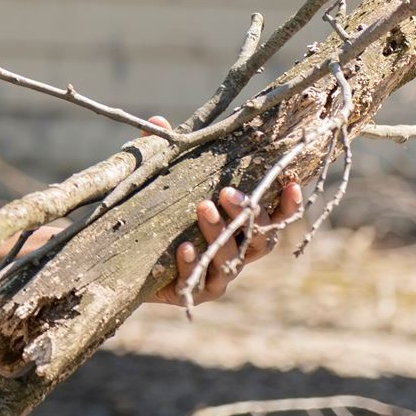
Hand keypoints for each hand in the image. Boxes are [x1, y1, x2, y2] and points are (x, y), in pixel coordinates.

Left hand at [136, 116, 304, 307]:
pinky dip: (193, 265)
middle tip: (228, 192)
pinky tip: (184, 249)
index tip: (290, 182)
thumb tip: (158, 122)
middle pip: (259, 238)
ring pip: (231, 259)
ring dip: (219, 232)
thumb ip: (165, 156)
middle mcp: (237, 253)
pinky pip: (200, 283)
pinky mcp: (192, 293)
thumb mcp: (160, 183)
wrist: (126, 260)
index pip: (275, 216)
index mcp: (240, 227)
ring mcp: (217, 276)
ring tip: (202, 208)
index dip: (288, 203)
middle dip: (248, 214)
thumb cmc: (156, 216)